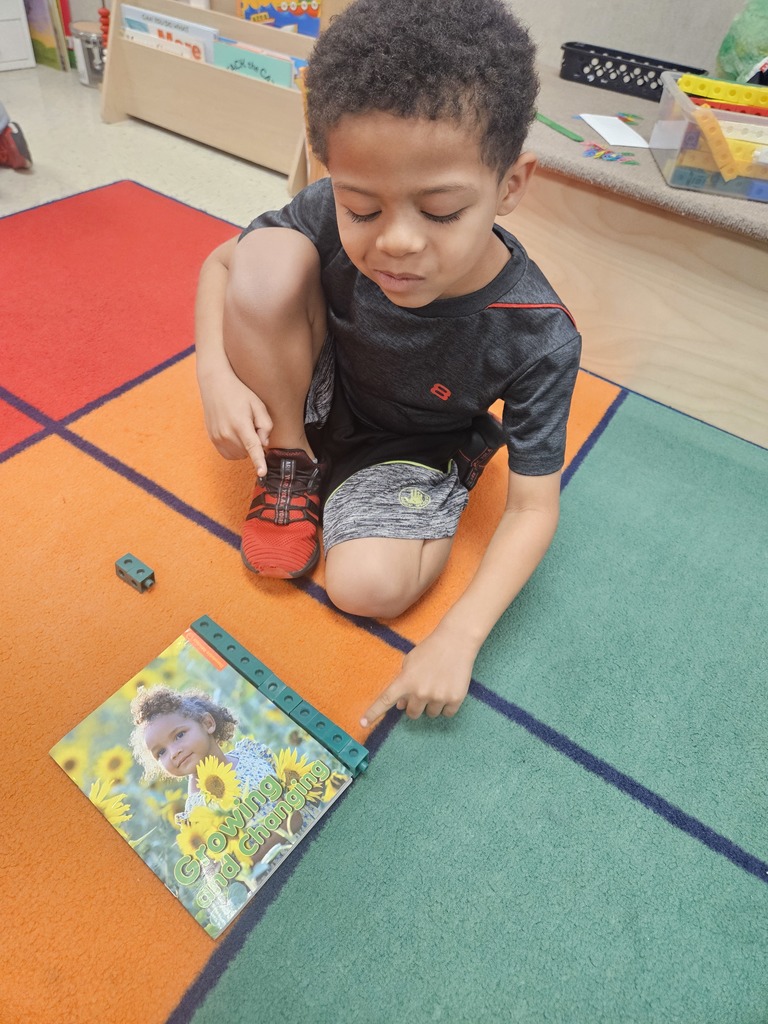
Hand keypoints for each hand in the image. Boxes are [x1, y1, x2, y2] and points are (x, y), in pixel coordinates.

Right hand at [199, 368, 272, 477]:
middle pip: (248, 452)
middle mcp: (227, 433)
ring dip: (244, 447)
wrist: (215, 384)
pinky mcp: (212, 439)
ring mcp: (218, 437)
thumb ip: (265, 425)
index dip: (259, 461)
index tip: (262, 473)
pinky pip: (229, 454)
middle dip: (254, 444)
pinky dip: (235, 449)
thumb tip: (264, 444)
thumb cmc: (240, 393)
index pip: (252, 447)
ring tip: (240, 426)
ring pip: (239, 455)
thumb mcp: (258, 404)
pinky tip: (234, 434)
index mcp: (241, 424)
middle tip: (250, 425)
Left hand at [361, 629, 476, 726]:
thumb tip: (400, 705)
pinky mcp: (455, 699)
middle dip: (416, 705)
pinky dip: (447, 705)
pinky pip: (447, 713)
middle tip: (423, 690)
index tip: (362, 723)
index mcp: (405, 681)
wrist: (456, 642)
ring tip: (439, 685)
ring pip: (431, 714)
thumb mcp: (410, 662)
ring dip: (432, 704)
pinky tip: (449, 689)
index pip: (385, 700)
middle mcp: (420, 692)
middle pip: (412, 714)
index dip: (373, 713)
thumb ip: (403, 683)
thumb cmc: (430, 650)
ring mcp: (438, 697)